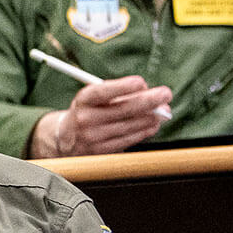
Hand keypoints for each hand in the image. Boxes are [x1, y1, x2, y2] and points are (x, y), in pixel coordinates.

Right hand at [30, 77, 172, 157]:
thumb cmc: (89, 110)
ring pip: (129, 126)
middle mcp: (86, 119)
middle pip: (122, 110)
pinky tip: (153, 124)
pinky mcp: (101, 151)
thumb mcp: (95, 97)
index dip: (122, 87)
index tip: (142, 82)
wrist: (66, 137)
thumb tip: (149, 93)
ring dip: (151, 118)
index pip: (103, 92)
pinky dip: (144, 131)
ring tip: (163, 111)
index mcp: (83, 100)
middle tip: (166, 94)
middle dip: (148, 101)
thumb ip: (120, 93)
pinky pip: (128, 140)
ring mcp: (93, 137)